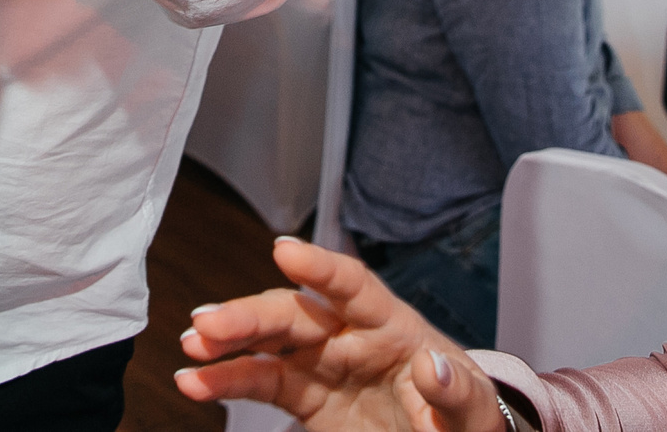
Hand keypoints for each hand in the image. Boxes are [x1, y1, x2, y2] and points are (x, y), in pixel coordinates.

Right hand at [175, 236, 505, 430]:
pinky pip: (261, 382)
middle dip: (250, 315)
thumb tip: (431, 365)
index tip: (284, 252)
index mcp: (393, 327)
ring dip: (227, 340)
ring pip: (267, 341)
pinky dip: (226, 380)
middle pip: (294, 312)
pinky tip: (195, 382)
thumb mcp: (474, 412)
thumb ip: (455, 392)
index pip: (354, 288)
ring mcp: (323, 364)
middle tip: (211, 322)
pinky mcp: (306, 397)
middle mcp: (349, 336)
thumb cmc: (465, 417)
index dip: (320, 269)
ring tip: (193, 345)